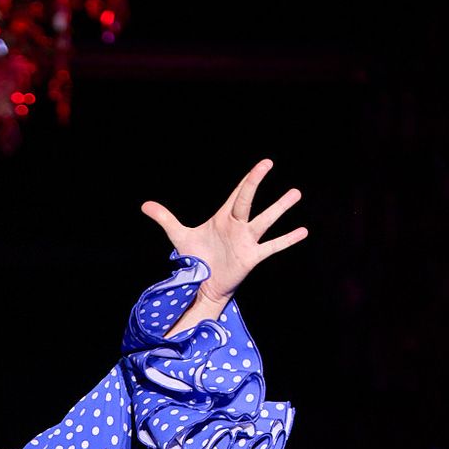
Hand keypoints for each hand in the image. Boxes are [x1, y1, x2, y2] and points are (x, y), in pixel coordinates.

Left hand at [140, 158, 306, 307]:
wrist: (202, 285)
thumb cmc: (195, 259)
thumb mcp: (179, 236)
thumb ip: (165, 219)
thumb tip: (145, 205)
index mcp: (223, 217)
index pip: (236, 193)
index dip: (247, 178)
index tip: (261, 163)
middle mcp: (237, 225)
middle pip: (247, 200)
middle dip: (255, 182)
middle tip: (268, 163)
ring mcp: (246, 240)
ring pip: (265, 220)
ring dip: (279, 208)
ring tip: (295, 193)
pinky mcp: (251, 257)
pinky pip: (272, 247)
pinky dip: (286, 240)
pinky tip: (303, 231)